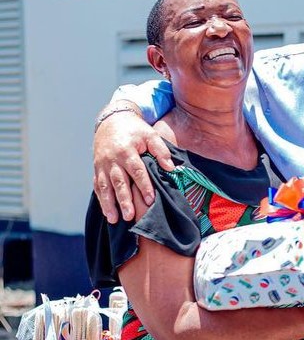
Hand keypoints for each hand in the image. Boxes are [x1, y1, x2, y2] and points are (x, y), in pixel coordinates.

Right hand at [93, 106, 173, 222]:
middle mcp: (112, 159)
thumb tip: (171, 168)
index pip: (136, 170)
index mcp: (126, 150)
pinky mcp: (97, 168)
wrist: (112, 120)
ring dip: (109, 204)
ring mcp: (102, 164)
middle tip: (130, 216)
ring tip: (114, 219)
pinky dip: (101, 200)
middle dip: (124, 200)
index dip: (143, 185)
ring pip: (105, 186)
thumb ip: (161, 150)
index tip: (150, 199)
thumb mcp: (150, 134)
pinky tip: (107, 213)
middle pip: (119, 181)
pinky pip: (97, 185)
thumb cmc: (135, 129)